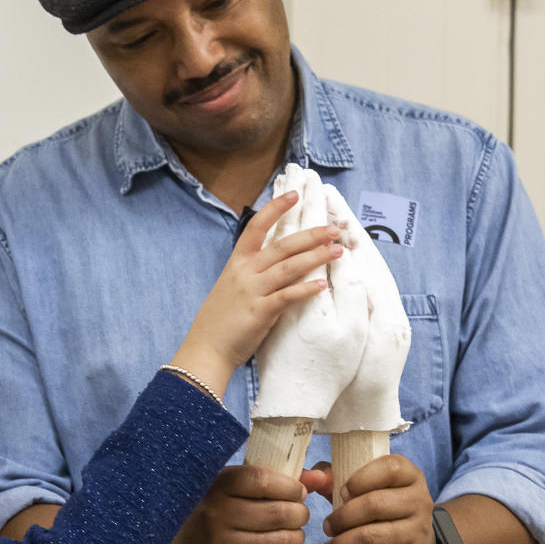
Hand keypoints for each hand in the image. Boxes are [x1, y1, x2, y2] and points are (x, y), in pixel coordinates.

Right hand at [142, 465, 311, 543]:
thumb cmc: (215, 508)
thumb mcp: (235, 485)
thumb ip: (278, 479)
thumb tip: (321, 479)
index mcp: (219, 487)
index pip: (265, 481)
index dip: (290, 487)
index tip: (296, 491)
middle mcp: (219, 516)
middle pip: (282, 513)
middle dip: (299, 513)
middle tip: (295, 513)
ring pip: (285, 541)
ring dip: (297, 536)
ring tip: (289, 532)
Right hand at [170, 191, 344, 399]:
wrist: (207, 349)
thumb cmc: (221, 319)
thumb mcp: (232, 287)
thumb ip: (252, 272)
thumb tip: (278, 261)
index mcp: (237, 263)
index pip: (256, 227)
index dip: (275, 209)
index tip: (294, 194)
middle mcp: (245, 272)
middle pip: (282, 246)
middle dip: (310, 235)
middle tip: (334, 229)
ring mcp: (252, 291)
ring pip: (289, 267)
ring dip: (316, 257)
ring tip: (337, 250)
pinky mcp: (260, 312)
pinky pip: (287, 296)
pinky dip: (305, 290)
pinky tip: (322, 284)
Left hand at [319, 455, 437, 543]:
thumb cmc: (381, 514)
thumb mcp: (366, 490)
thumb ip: (337, 477)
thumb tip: (315, 478)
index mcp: (411, 477)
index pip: (391, 468)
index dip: (360, 479)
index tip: (342, 493)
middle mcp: (420, 502)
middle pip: (375, 504)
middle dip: (342, 517)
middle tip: (327, 526)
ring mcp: (417, 533)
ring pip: (370, 537)